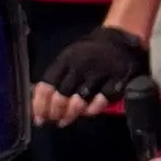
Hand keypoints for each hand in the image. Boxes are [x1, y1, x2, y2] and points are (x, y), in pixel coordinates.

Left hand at [33, 25, 147, 123]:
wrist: (122, 39)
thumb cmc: (91, 51)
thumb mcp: (70, 57)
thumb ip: (57, 76)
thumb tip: (39, 100)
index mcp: (66, 59)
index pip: (47, 85)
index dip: (40, 104)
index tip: (38, 117)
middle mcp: (81, 66)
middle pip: (61, 96)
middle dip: (54, 112)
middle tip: (53, 120)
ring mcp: (99, 73)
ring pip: (79, 101)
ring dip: (70, 115)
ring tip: (65, 121)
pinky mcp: (116, 81)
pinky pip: (100, 101)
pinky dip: (92, 110)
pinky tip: (87, 113)